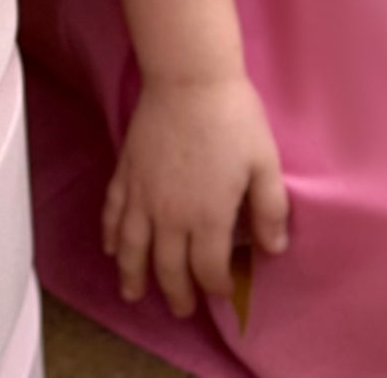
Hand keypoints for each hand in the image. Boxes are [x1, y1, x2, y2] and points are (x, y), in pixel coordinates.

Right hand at [102, 68, 288, 319]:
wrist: (189, 78)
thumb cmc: (233, 117)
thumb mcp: (265, 161)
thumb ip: (270, 208)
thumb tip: (274, 248)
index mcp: (207, 217)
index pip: (208, 268)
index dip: (217, 285)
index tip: (224, 290)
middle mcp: (169, 216)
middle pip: (168, 268)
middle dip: (177, 292)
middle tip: (182, 308)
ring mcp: (142, 196)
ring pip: (133, 250)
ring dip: (134, 277)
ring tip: (135, 293)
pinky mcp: (125, 174)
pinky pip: (113, 216)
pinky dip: (111, 237)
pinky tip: (112, 247)